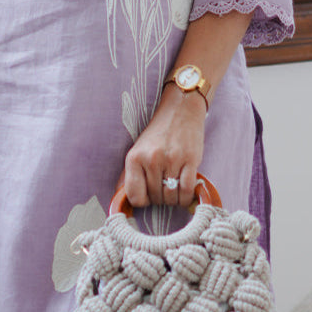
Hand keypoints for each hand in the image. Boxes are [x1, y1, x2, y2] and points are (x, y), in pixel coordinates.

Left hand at [120, 84, 206, 207]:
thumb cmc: (158, 134)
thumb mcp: (138, 150)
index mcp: (134, 158)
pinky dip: (186, 197)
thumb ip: (130, 174)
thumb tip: (122, 198)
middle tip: (164, 189)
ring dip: (174, 200)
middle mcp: (151, 159)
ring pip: (171, 197)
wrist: (180, 111)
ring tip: (174, 190)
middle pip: (155, 198)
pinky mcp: (190, 160)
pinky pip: (187, 190)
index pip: (134, 196)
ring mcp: (171, 160)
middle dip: (160, 199)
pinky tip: (185, 192)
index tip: (148, 196)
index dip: (143, 201)